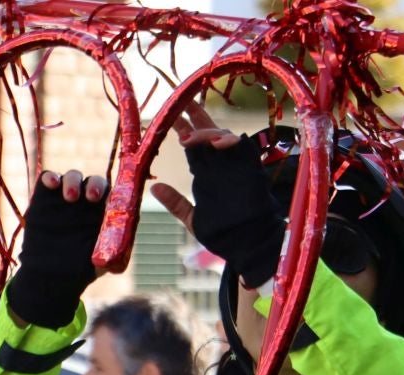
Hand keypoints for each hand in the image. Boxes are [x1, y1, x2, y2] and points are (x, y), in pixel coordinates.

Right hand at [4, 169, 109, 328]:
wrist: (51, 274)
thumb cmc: (81, 268)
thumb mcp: (100, 263)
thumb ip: (110, 251)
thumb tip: (118, 248)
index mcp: (104, 212)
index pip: (112, 194)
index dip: (112, 195)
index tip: (107, 202)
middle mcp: (87, 200)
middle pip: (94, 182)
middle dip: (94, 185)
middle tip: (90, 197)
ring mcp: (66, 196)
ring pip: (73, 177)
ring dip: (73, 181)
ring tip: (69, 197)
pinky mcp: (46, 197)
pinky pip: (49, 179)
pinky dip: (50, 177)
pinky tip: (51, 183)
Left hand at [151, 107, 284, 286]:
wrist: (248, 244)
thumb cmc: (222, 234)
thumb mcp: (192, 219)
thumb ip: (175, 203)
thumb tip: (153, 187)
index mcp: (206, 173)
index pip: (193, 146)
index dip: (183, 129)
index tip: (169, 116)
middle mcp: (220, 164)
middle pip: (207, 132)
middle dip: (196, 115)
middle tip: (181, 102)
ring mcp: (235, 164)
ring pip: (221, 136)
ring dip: (205, 132)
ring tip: (188, 138)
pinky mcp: (249, 166)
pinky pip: (241, 145)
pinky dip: (229, 140)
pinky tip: (218, 142)